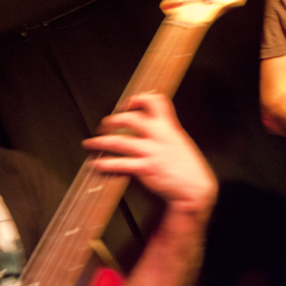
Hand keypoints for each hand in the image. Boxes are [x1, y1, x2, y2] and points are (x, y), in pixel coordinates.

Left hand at [82, 93, 217, 211]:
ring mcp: (151, 152)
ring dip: (101, 142)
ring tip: (90, 143)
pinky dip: (106, 164)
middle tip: (104, 124)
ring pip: (120, 142)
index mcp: (169, 127)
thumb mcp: (180, 141)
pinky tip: (97, 164)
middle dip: (113, 120)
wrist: (195, 187)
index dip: (139, 98)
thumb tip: (150, 126)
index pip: (155, 102)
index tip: (128, 102)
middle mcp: (159, 136)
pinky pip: (121, 164)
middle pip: (130, 119)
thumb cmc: (188, 166)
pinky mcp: (146, 168)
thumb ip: (165, 132)